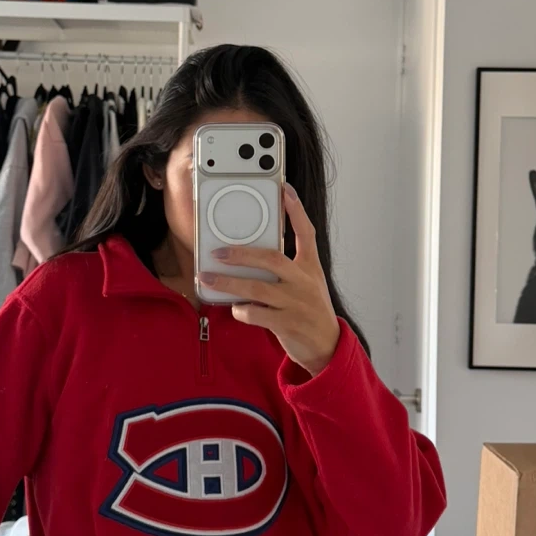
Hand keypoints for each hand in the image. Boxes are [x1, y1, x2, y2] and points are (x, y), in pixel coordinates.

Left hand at [199, 184, 340, 376]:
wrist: (327, 345)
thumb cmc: (310, 309)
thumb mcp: (308, 283)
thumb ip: (288, 267)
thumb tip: (250, 255)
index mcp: (311, 267)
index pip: (307, 232)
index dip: (296, 210)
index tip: (284, 189)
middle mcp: (304, 281)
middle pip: (271, 259)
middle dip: (241, 254)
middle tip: (218, 252)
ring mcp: (296, 303)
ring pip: (256, 287)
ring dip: (228, 283)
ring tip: (208, 278)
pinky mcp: (287, 323)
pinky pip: (256, 313)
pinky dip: (241, 310)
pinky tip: (235, 308)